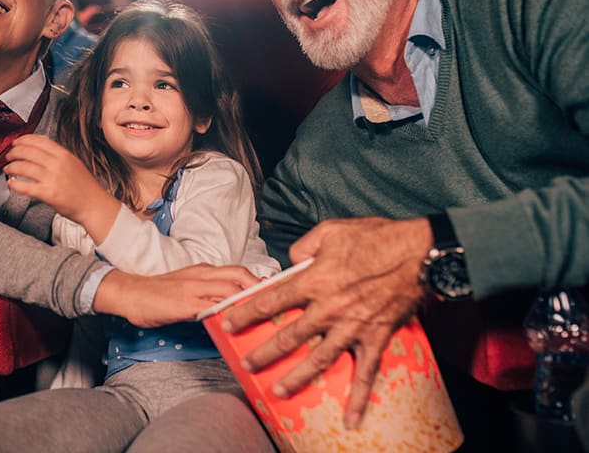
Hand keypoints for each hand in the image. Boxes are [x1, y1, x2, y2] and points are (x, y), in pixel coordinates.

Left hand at [5, 134, 119, 240]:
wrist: (94, 205)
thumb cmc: (85, 188)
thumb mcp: (74, 164)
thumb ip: (58, 156)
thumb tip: (40, 150)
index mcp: (64, 155)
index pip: (39, 141)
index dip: (23, 140)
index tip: (16, 142)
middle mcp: (57, 164)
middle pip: (28, 152)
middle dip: (14, 152)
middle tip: (8, 156)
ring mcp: (52, 179)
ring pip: (24, 167)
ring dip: (12, 167)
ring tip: (7, 169)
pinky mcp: (48, 194)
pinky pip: (25, 186)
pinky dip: (15, 184)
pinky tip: (11, 183)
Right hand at [94, 264, 258, 327]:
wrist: (130, 292)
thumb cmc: (158, 293)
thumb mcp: (188, 289)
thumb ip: (208, 295)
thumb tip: (230, 309)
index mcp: (204, 271)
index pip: (238, 271)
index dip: (257, 280)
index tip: (272, 292)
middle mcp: (202, 275)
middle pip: (239, 275)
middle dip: (259, 287)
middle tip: (274, 302)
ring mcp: (193, 288)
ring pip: (228, 289)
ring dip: (247, 300)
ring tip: (262, 314)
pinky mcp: (184, 303)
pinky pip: (210, 306)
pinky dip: (226, 312)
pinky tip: (236, 322)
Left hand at [221, 217, 430, 428]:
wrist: (418, 253)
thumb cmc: (376, 237)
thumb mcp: (331, 230)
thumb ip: (304, 247)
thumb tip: (292, 261)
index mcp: (314, 280)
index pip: (270, 300)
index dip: (246, 313)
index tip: (228, 323)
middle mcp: (328, 308)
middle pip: (288, 336)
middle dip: (264, 353)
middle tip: (247, 364)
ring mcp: (352, 326)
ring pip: (318, 359)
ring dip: (297, 378)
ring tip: (280, 390)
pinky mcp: (375, 337)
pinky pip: (366, 372)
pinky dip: (359, 396)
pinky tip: (350, 417)